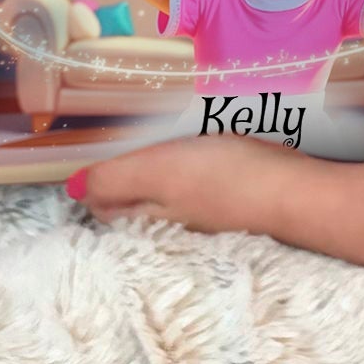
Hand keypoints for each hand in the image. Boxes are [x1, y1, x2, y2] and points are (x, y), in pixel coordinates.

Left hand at [66, 135, 310, 231]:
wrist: (295, 195)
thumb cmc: (225, 179)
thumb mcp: (160, 171)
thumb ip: (114, 179)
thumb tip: (69, 187)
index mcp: (147, 215)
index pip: (103, 201)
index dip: (91, 179)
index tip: (89, 149)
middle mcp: (170, 221)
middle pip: (131, 203)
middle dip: (119, 180)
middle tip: (118, 142)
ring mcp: (201, 214)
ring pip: (163, 197)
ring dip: (154, 175)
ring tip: (153, 142)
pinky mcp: (229, 201)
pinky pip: (195, 189)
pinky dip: (187, 173)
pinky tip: (197, 154)